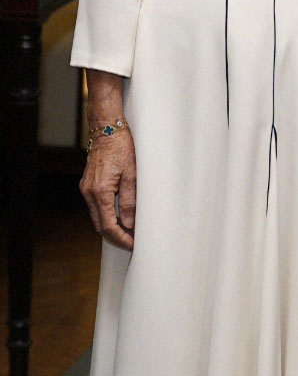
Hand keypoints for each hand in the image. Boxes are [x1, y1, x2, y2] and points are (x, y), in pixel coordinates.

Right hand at [80, 126, 136, 249]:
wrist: (107, 131)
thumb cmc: (122, 148)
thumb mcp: (132, 175)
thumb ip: (129, 200)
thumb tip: (130, 223)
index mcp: (100, 192)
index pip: (108, 225)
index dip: (120, 237)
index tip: (132, 244)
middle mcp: (89, 193)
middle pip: (99, 224)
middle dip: (115, 236)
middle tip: (132, 242)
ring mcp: (86, 189)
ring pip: (97, 216)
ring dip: (111, 226)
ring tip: (129, 232)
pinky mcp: (88, 185)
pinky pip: (96, 206)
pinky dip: (107, 215)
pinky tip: (119, 216)